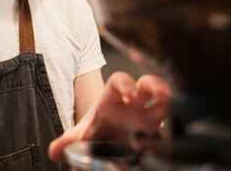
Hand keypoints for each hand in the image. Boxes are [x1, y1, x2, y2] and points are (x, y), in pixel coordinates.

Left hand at [48, 72, 169, 161]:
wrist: (106, 144)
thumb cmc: (96, 131)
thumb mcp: (80, 137)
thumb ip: (67, 142)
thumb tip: (54, 151)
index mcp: (113, 98)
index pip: (119, 80)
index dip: (125, 83)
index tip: (129, 93)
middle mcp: (133, 104)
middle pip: (147, 83)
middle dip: (154, 84)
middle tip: (158, 94)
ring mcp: (147, 116)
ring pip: (164, 99)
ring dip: (169, 98)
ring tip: (171, 103)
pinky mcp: (158, 131)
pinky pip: (171, 122)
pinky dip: (175, 122)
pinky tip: (176, 128)